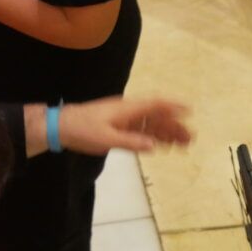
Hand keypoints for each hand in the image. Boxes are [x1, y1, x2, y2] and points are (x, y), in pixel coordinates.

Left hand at [58, 97, 191, 155]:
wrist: (62, 127)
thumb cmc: (84, 130)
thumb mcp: (107, 139)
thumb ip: (131, 142)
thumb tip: (155, 146)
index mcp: (127, 109)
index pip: (155, 104)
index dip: (173, 107)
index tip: (189, 111)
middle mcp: (129, 111)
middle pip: (156, 116)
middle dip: (174, 125)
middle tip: (189, 138)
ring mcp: (123, 119)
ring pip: (149, 125)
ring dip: (165, 132)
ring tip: (181, 144)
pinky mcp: (118, 128)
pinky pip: (139, 131)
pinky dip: (151, 137)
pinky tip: (161, 145)